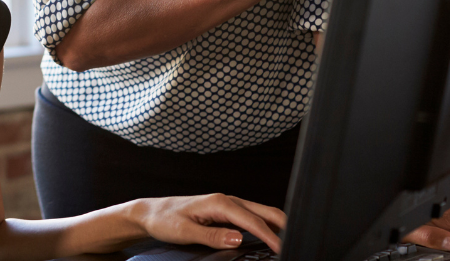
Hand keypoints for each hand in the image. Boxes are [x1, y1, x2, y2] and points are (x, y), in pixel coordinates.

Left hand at [127, 194, 286, 252]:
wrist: (151, 213)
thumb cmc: (165, 220)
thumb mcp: (185, 231)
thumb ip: (212, 236)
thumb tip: (238, 239)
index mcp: (219, 203)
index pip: (253, 220)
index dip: (270, 236)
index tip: (283, 248)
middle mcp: (227, 200)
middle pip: (265, 211)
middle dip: (284, 226)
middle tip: (298, 243)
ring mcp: (228, 205)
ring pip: (261, 213)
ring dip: (277, 225)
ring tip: (291, 241)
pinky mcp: (226, 212)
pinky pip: (253, 217)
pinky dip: (266, 226)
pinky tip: (272, 237)